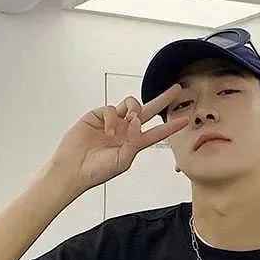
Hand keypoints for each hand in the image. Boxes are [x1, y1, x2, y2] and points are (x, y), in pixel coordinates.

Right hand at [50, 84, 188, 195]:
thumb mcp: (122, 160)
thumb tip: (136, 121)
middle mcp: (125, 130)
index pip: (156, 133)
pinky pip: (112, 109)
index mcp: (134, 143)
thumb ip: (134, 141)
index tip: (185, 121)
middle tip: (177, 89)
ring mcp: (113, 122)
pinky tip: (108, 130)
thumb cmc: (97, 170)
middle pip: (148, 111)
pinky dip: (112, 117)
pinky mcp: (98, 115)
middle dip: (163, 99)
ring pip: (131, 105)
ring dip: (135, 109)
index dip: (170, 127)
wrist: (74, 168)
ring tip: (130, 121)